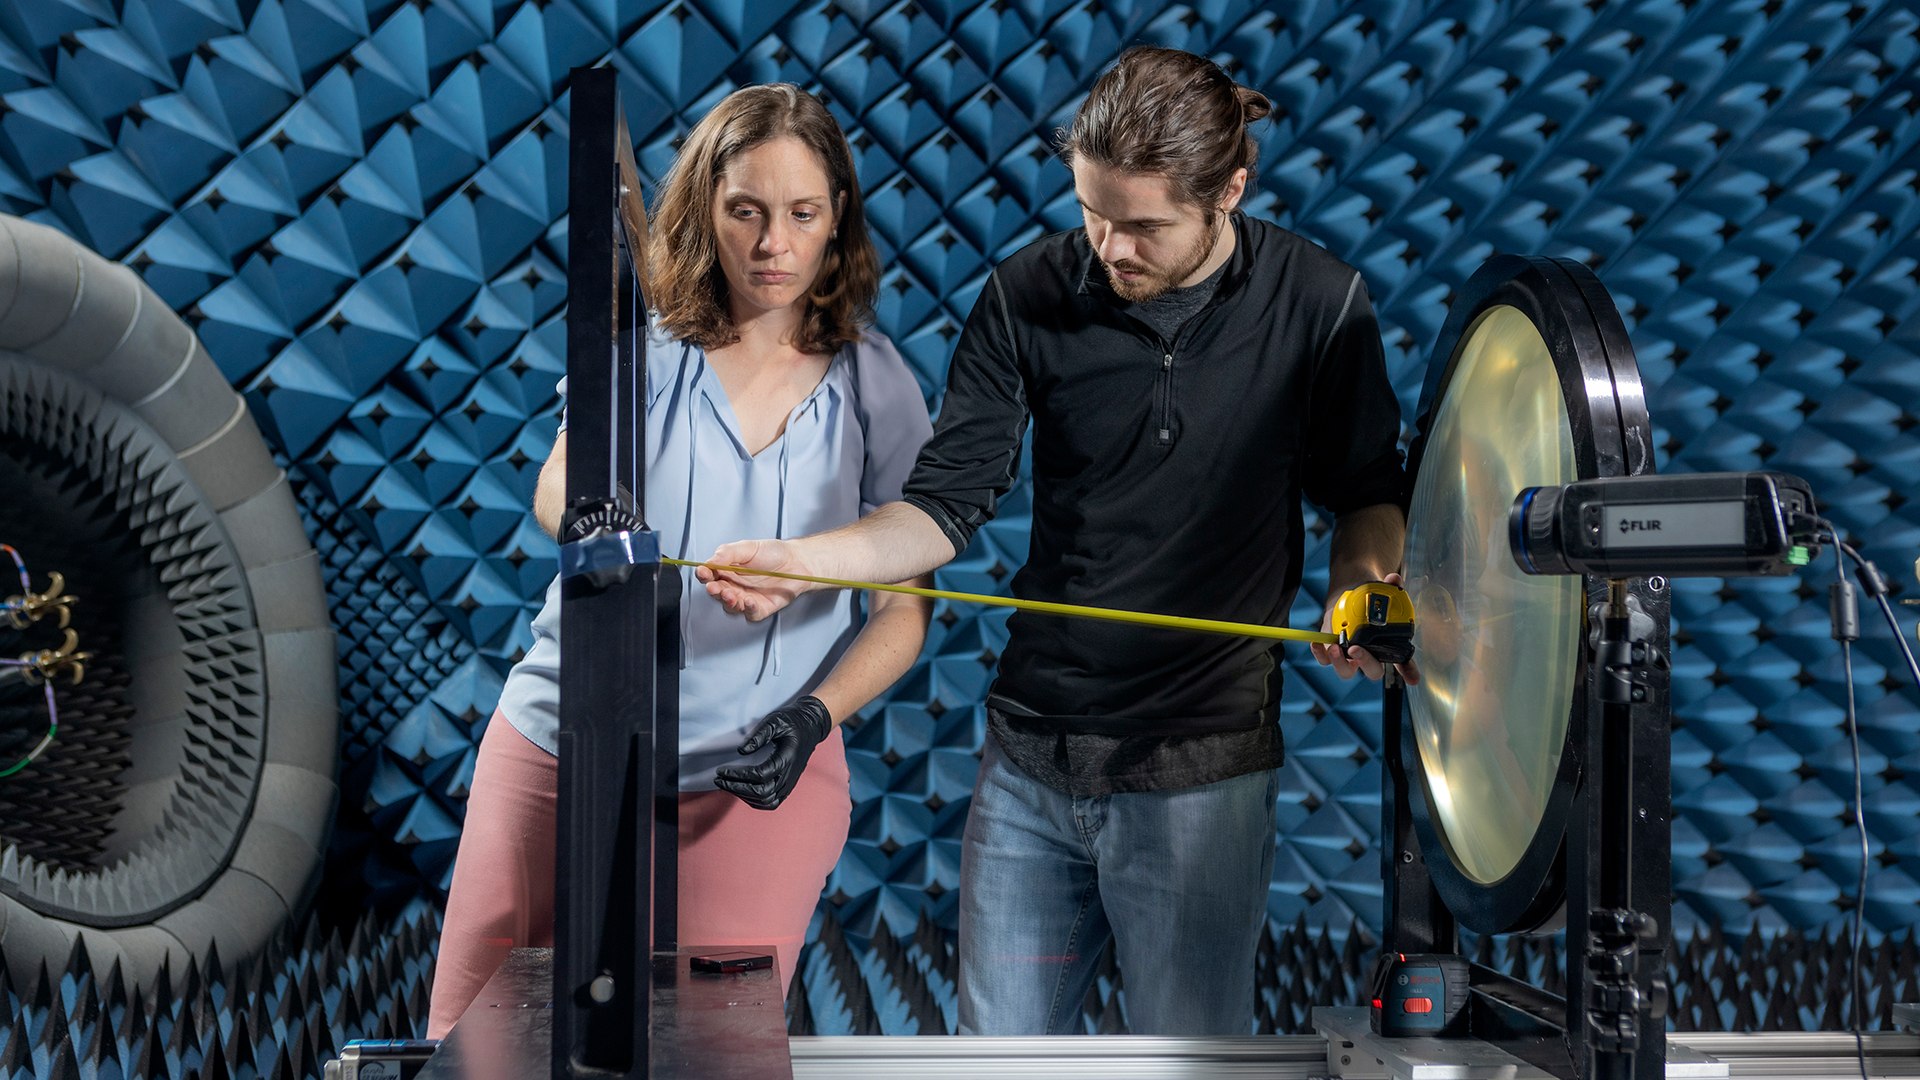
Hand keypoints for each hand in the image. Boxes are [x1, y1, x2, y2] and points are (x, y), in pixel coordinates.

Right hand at [695, 539, 812, 620]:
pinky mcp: (760, 609)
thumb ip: (728, 553)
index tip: (703, 572)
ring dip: (728, 602)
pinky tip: (749, 601)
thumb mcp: (749, 547)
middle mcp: (735, 586)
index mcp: (728, 570)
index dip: (704, 575)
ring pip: (730, 607)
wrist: (798, 561)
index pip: (710, 575)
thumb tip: (710, 561)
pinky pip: (751, 614)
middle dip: (714, 591)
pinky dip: (749, 609)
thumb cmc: (774, 553)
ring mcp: (746, 598)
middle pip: (717, 593)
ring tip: (730, 594)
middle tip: (714, 587)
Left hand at [714, 696, 833, 810]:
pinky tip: (741, 791)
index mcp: (787, 758)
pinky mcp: (787, 787)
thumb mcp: (774, 721)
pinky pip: (771, 803)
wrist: (811, 727)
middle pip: (762, 793)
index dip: (738, 775)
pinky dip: (755, 801)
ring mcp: (790, 784)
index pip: (760, 775)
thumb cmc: (791, 722)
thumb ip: (758, 735)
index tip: (721, 770)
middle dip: (737, 788)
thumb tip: (741, 751)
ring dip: (744, 796)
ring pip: (766, 801)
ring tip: (727, 784)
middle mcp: (790, 775)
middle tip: (719, 780)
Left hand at [1312, 572, 1421, 685]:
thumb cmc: (1371, 601)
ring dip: (1340, 663)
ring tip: (1335, 648)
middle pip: (1372, 670)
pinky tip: (1317, 643)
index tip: (1413, 679)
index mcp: (1388, 646)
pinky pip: (1325, 659)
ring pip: (1346, 671)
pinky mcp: (1332, 650)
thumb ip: (1390, 588)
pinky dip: (1320, 653)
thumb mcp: (1382, 593)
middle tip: (1356, 649)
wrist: (1351, 597)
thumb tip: (1394, 579)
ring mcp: (1350, 655)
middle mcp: (1370, 655)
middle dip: (1365, 663)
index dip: (1410, 672)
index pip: (1403, 663)